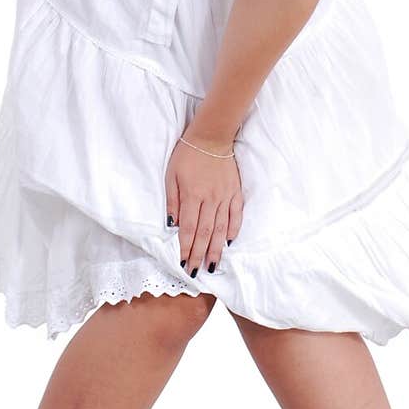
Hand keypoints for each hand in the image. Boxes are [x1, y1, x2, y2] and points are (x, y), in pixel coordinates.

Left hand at [165, 125, 243, 274]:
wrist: (212, 136)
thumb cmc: (187, 155)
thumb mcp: (171, 175)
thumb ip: (172, 201)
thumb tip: (172, 225)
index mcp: (192, 196)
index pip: (188, 229)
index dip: (186, 248)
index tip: (183, 264)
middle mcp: (210, 199)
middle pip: (205, 233)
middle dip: (199, 255)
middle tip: (196, 272)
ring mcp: (225, 196)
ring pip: (221, 228)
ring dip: (216, 248)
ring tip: (212, 265)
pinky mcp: (235, 191)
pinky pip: (236, 214)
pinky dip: (233, 229)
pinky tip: (229, 242)